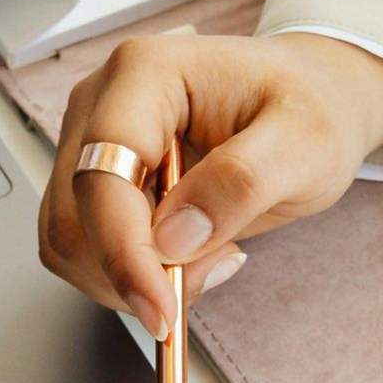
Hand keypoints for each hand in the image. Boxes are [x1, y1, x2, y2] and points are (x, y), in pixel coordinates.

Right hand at [38, 31, 382, 337]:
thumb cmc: (311, 105)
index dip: (123, 251)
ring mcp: (91, 142)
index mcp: (145, 74)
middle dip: (133, 270)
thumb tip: (174, 239)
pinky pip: (86, 248)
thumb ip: (241, 183)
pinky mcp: (96, 180)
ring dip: (131, 277)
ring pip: (70, 241)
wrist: (312, 99)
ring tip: (209, 253)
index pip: (102, 173)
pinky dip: (130, 273)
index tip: (161, 308)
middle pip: (74, 216)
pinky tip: (185, 253)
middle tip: (212, 270)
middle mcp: (102, 103)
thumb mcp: (305, 142)